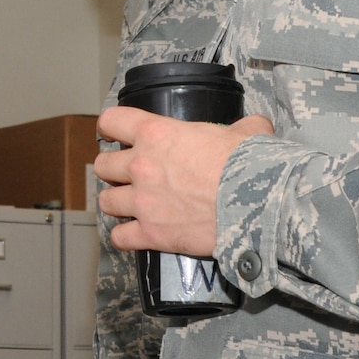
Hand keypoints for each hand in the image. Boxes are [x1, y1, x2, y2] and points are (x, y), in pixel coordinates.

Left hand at [94, 108, 274, 257]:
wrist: (256, 203)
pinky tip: (133, 234)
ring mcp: (142, 202)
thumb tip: (254, 126)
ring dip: (116, 202)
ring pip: (106, 201)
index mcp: (157, 134)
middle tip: (127, 175)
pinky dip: (124, 237)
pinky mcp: (151, 234)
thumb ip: (242, 127)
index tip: (113, 134)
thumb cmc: (249, 164)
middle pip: (103, 165)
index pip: (112, 121)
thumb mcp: (247, 133)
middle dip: (112, 170)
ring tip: (129, 205)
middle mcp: (141, 166)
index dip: (110, 127)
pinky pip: (120, 237)